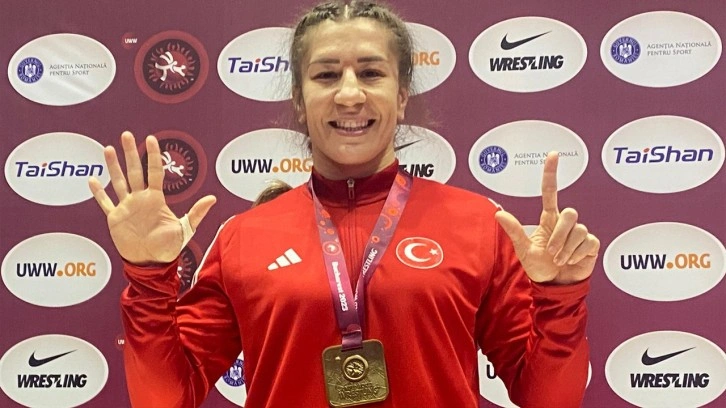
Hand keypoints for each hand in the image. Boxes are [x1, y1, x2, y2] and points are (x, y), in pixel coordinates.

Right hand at [88, 131, 215, 263]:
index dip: (153, 155)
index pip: (154, 172)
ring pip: (118, 182)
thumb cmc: (169, 247)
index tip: (152, 139)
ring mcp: (127, 207)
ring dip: (113, 166)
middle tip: (126, 134)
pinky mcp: (115, 218)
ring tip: (108, 149)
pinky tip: (92, 179)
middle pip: (134, 171)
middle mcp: (140, 199)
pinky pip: (105, 203)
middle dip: (130, 152)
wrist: (151, 264)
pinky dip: (99, 192)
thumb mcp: (185, 230)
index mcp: (156, 199)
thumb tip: (213, 198)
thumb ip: (196, 213)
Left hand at [494, 152, 599, 283]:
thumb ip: (514, 231)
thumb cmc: (539, 267)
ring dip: (566, 248)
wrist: (555, 286)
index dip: (551, 173)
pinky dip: (577, 254)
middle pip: (570, 214)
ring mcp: (579, 233)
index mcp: (548, 219)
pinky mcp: (591, 244)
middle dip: (559, 236)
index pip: (550, 192)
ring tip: (559, 260)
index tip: (553, 155)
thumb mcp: (524, 250)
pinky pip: (588, 241)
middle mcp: (565, 223)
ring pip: (578, 229)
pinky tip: (572, 260)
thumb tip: (498, 214)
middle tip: (551, 253)